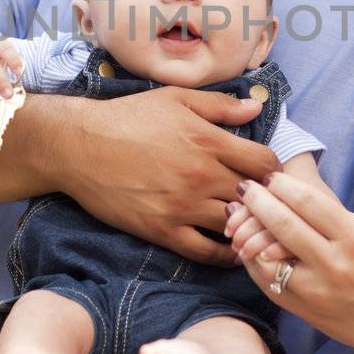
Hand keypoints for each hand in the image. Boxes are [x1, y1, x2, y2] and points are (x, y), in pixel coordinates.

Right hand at [59, 87, 279, 265]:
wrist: (80, 145)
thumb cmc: (128, 117)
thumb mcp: (176, 100)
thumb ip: (220, 106)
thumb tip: (257, 109)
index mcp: (209, 141)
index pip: (265, 163)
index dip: (272, 170)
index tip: (266, 174)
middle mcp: (202, 176)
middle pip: (256, 197)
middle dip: (264, 200)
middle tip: (264, 204)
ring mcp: (183, 206)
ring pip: (235, 226)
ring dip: (247, 226)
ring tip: (249, 225)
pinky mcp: (163, 230)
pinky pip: (206, 252)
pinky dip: (224, 254)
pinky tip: (231, 249)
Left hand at [226, 173, 353, 353]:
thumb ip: (330, 217)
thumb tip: (289, 192)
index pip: (308, 201)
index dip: (282, 184)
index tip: (269, 176)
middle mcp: (334, 264)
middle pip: (283, 225)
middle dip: (257, 201)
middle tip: (245, 188)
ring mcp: (316, 291)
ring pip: (267, 256)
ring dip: (248, 232)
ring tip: (239, 216)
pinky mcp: (304, 310)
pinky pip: (268, 282)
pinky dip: (254, 261)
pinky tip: (249, 247)